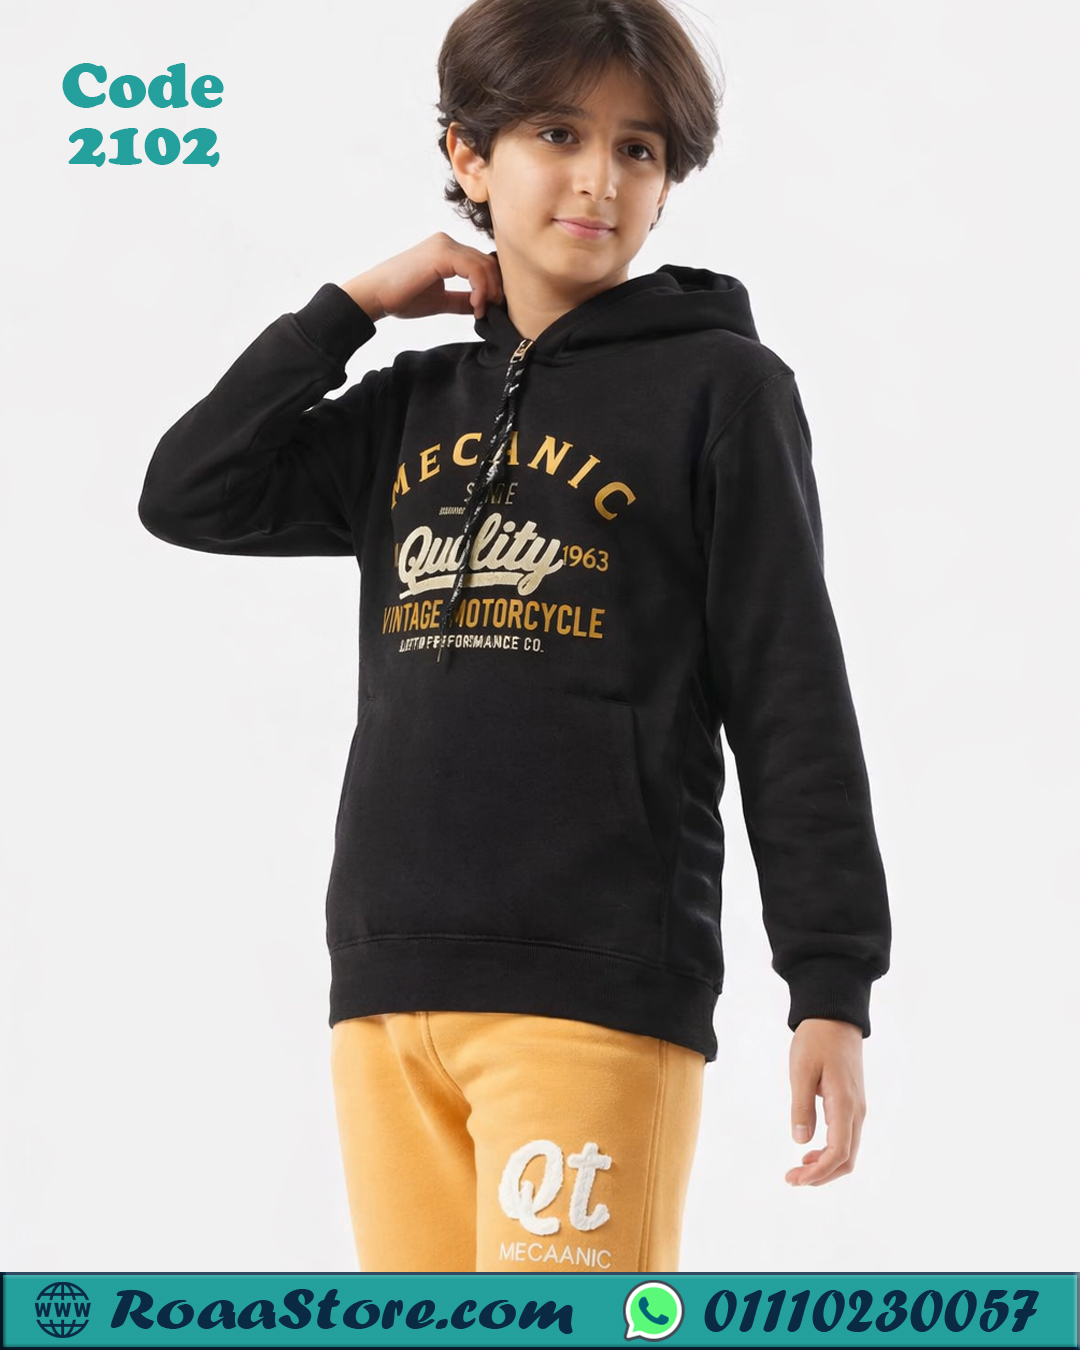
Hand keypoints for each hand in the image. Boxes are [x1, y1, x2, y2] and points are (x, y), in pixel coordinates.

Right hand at [339, 233, 503, 323]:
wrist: (375, 296)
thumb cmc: (401, 298)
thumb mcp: (440, 300)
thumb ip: (462, 300)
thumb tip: (484, 306)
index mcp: (446, 250)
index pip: (482, 263)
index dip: (491, 287)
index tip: (486, 310)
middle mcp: (447, 242)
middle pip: (487, 261)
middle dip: (495, 288)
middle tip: (490, 312)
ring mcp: (444, 246)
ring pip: (484, 265)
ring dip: (489, 291)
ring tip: (481, 311)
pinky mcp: (441, 254)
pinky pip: (474, 270)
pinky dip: (480, 289)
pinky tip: (475, 306)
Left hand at [785, 1017, 865, 1186]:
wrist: (835, 1017)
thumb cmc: (817, 1040)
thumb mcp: (801, 1070)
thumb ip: (801, 1106)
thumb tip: (801, 1141)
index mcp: (844, 1105)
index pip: (838, 1153)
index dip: (818, 1172)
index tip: (794, 1179)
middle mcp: (856, 1112)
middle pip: (847, 1159)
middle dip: (821, 1175)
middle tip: (792, 1179)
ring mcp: (857, 1108)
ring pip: (848, 1151)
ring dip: (826, 1165)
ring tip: (799, 1168)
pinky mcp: (852, 1103)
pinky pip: (846, 1137)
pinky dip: (831, 1151)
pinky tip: (811, 1150)